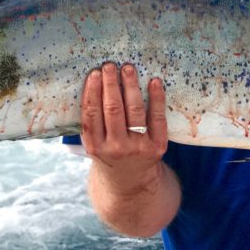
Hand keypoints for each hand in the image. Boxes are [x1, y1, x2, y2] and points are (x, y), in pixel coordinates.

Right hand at [81, 62, 177, 235]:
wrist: (131, 184)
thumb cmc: (109, 154)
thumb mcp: (94, 144)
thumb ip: (92, 121)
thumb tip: (93, 82)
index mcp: (96, 147)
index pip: (92, 114)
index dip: (93, 91)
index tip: (95, 73)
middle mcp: (116, 148)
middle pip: (113, 109)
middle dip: (111, 84)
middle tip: (110, 65)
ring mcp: (138, 148)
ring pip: (134, 111)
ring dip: (131, 86)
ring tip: (128, 68)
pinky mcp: (157, 147)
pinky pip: (158, 118)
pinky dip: (157, 99)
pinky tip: (155, 82)